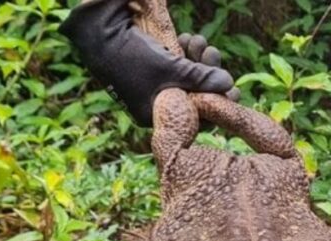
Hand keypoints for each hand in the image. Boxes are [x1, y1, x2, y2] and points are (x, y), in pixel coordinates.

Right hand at [60, 0, 234, 125]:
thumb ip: (201, 78)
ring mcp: (154, 85)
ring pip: (188, 78)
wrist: (95, 31)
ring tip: (198, 40)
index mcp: (156, 115)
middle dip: (208, 73)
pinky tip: (188, 39)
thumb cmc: (131, 56)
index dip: (217, 103)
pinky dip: (186, 53)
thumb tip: (229, 84)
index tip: (235, 91)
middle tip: (213, 53)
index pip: (196, 118)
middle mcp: (156, 103)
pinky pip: (177, 66)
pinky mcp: (153, 67)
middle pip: (194, 95)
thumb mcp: (170, 69)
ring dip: (198, 58)